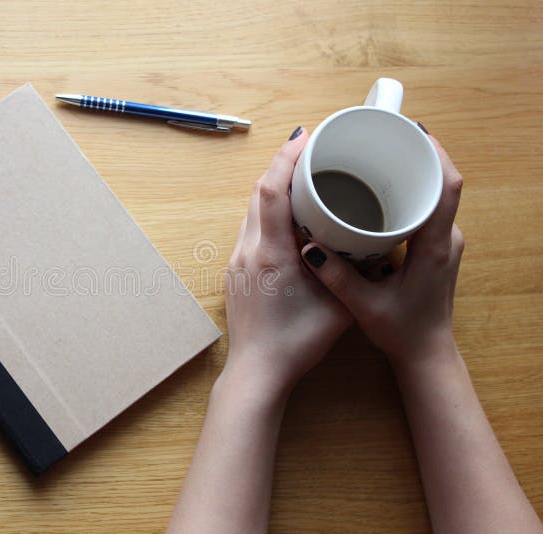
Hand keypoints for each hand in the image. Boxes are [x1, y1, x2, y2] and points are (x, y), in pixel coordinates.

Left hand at [223, 127, 352, 399]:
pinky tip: (287, 217)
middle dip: (280, 166)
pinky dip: (267, 212)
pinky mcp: (236, 272)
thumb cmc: (296, 343)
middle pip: (258, 194)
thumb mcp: (340, 307)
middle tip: (309, 150)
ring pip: (252, 210)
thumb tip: (373, 247)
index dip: (285, 159)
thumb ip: (353, 274)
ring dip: (272, 189)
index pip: (271, 192)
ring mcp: (237, 261)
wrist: (257, 371)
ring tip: (301, 177)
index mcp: (271, 255)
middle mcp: (248, 252)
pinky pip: (250, 229)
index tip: (304, 137)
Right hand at [299, 133, 463, 366]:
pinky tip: (380, 188)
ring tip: (377, 156)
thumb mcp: (364, 305)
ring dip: (411, 172)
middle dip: (415, 154)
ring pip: (433, 194)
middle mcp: (444, 237)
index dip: (434, 152)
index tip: (411, 130)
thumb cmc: (403, 332)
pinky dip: (407, 192)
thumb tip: (308, 246)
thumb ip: (336, 277)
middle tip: (382, 137)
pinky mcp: (433, 246)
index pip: (448, 186)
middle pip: (440, 181)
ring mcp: (441, 241)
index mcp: (435, 245)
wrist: (425, 354)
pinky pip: (425, 208)